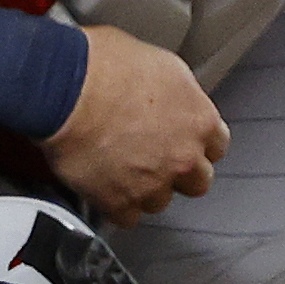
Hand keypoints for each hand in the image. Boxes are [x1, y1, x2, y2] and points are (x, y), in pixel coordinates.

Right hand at [46, 24, 228, 221]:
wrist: (67, 90)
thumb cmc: (107, 66)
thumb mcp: (163, 66)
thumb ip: (179, 95)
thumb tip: (173, 100)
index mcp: (200, 121)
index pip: (217, 146)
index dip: (197, 144)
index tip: (184, 142)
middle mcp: (184, 157)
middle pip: (197, 181)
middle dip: (179, 173)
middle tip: (155, 160)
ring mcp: (152, 184)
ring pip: (160, 201)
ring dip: (145, 190)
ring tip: (123, 172)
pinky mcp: (118, 202)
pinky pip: (126, 218)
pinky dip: (116, 206)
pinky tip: (105, 190)